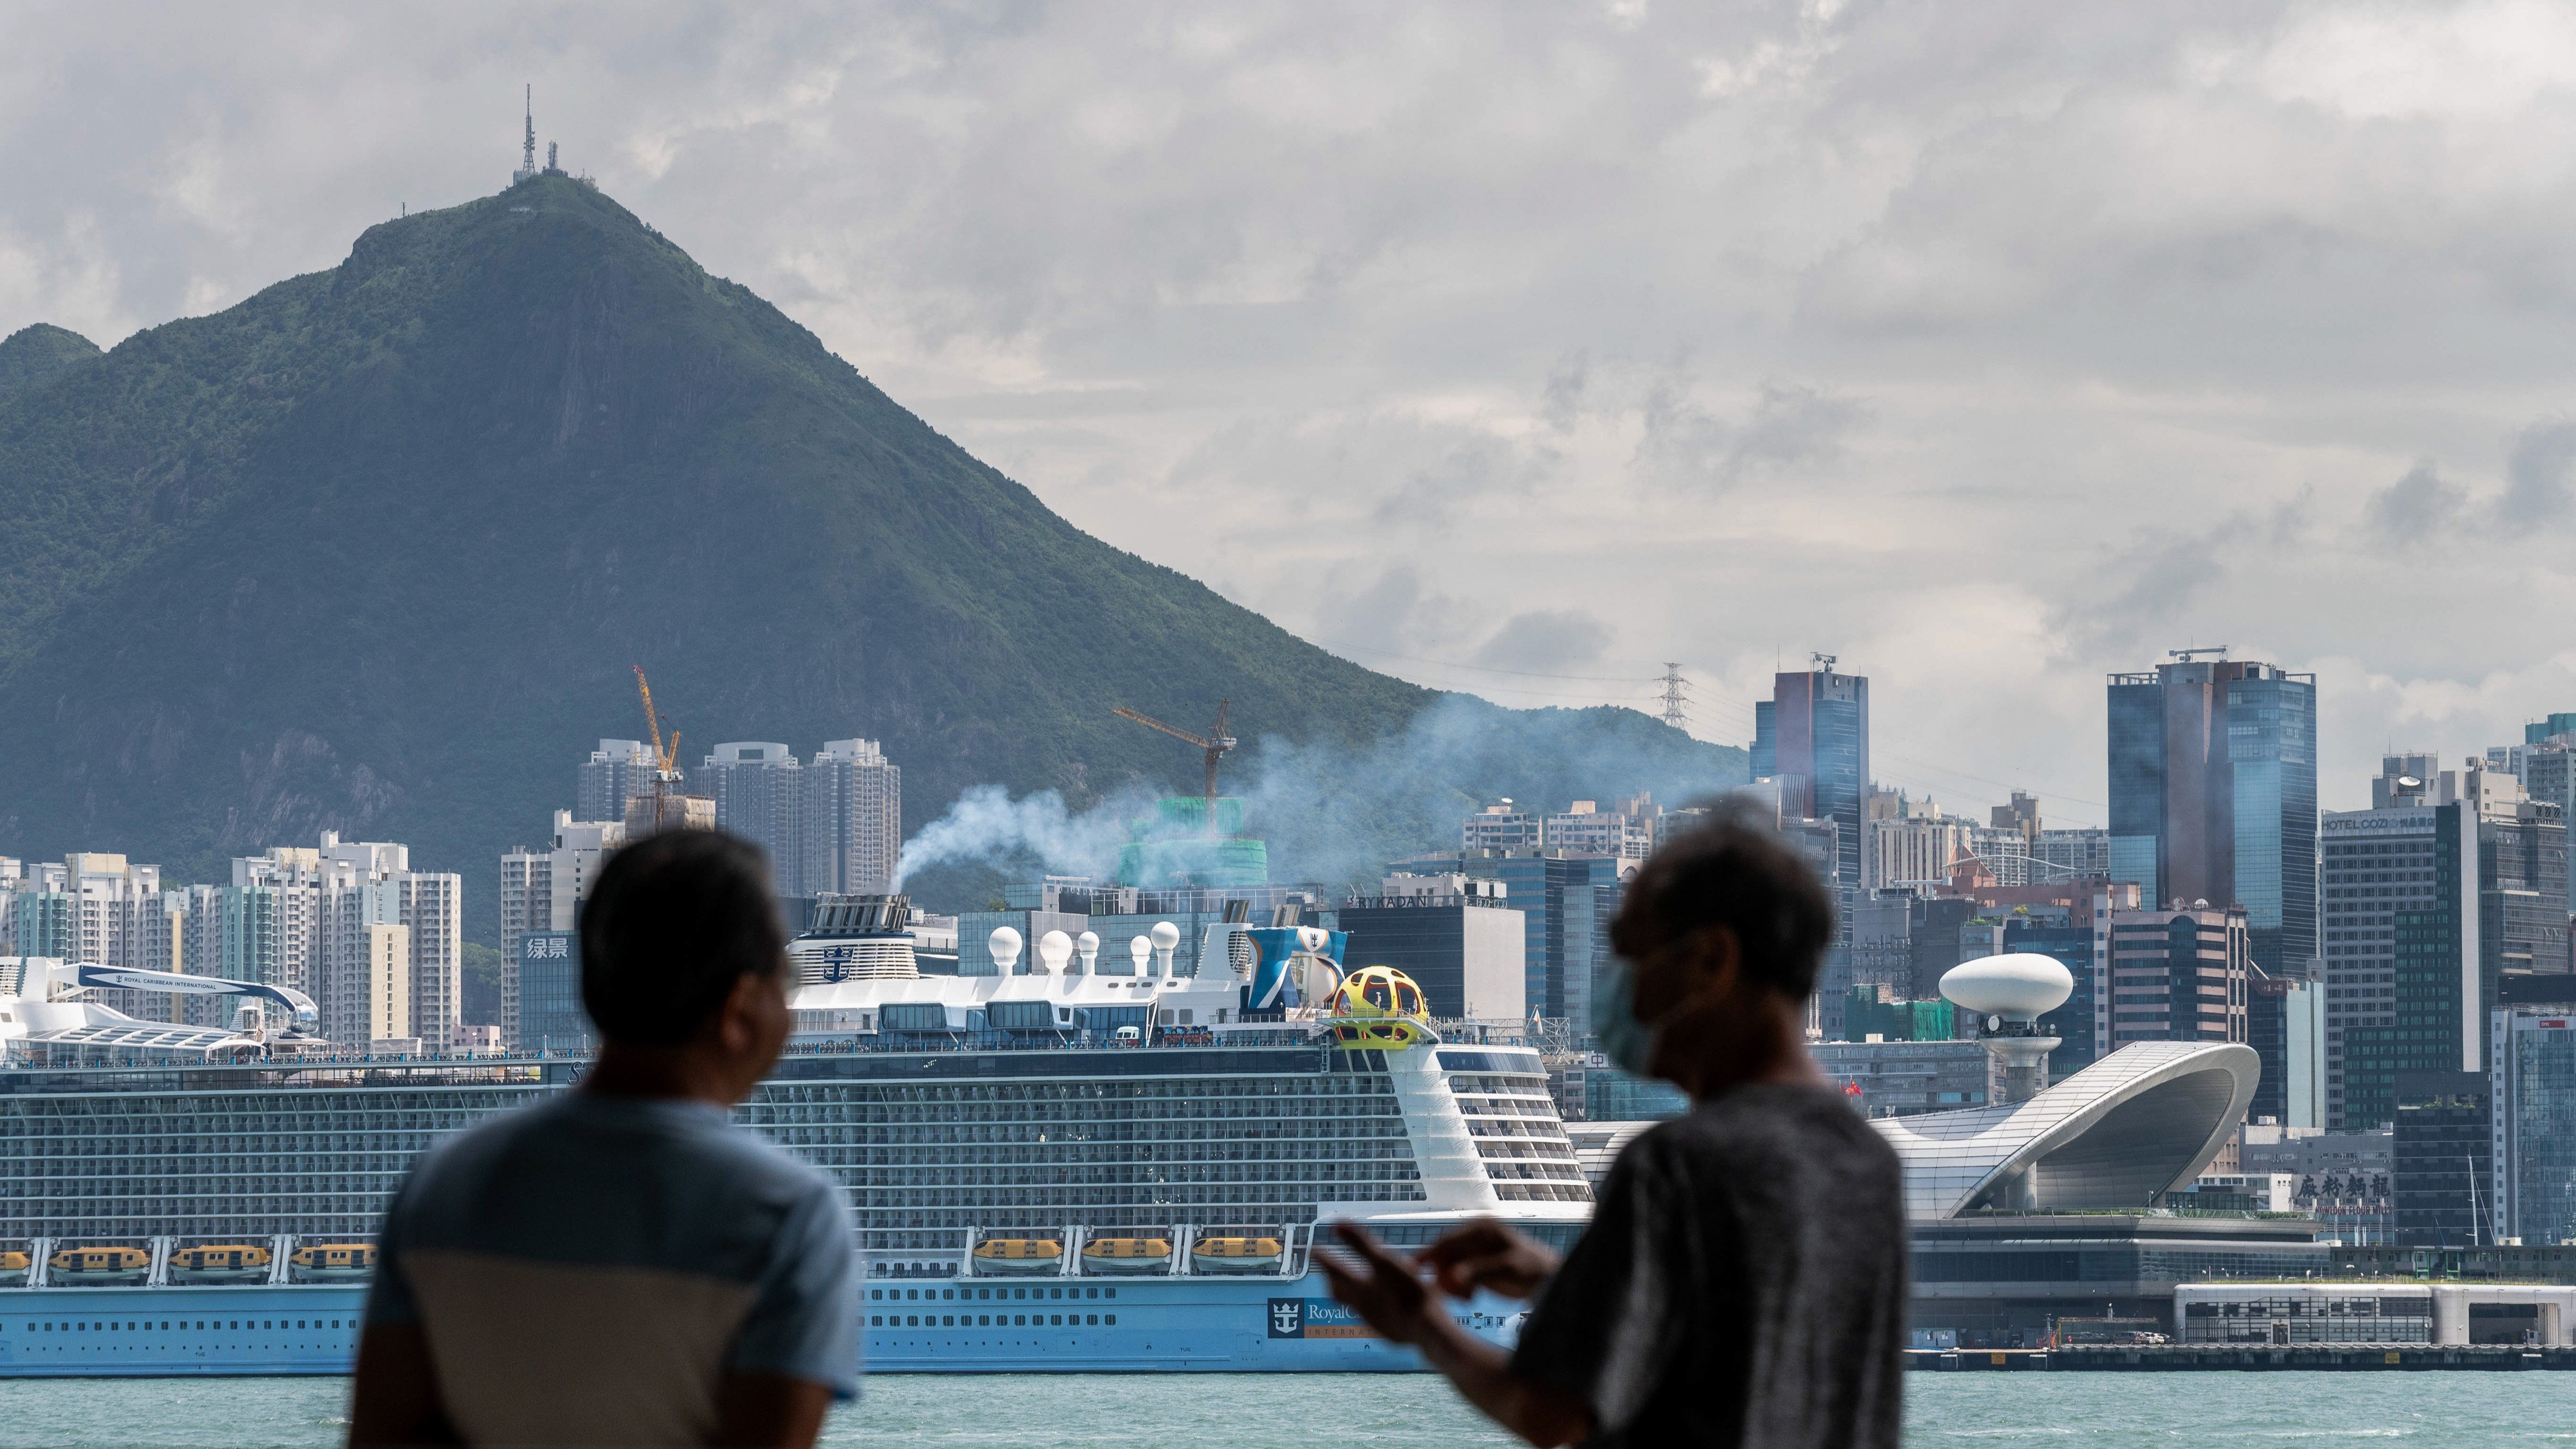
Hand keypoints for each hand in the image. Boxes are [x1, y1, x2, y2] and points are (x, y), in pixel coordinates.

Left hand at [1316, 1223, 1441, 1346]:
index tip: (1313, 1249)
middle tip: (1329, 1270)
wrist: (1428, 1330)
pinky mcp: (1388, 1332)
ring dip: (1352, 1293)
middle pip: (1338, 1292)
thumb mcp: (1386, 1261)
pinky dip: (1373, 1306)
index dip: (1323, 1257)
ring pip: (1354, 1305)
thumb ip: (1360, 1243)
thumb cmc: (1408, 1291)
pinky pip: (1374, 1317)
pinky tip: (1384, 1304)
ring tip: (1357, 1284)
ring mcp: (1374, 1322)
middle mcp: (1361, 1306)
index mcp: (1359, 1287)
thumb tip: (1336, 1223)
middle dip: (1332, 1279)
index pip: (1334, 1268)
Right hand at [1417, 1217, 1559, 1300]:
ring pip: (1449, 1266)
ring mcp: (1475, 1249)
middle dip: (1441, 1274)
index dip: (1430, 1255)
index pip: (1448, 1240)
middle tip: (1440, 1294)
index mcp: (1481, 1228)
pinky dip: (1459, 1287)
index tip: (1415, 1268)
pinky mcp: (1476, 1264)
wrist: (1547, 1280)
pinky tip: (1470, 1298)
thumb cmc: (1532, 1270)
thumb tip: (1455, 1276)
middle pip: (1445, 1253)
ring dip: (1451, 1283)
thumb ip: (1480, 1272)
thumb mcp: (1508, 1270)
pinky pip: (1458, 1275)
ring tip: (1466, 1299)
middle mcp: (1475, 1235)